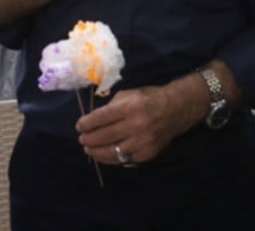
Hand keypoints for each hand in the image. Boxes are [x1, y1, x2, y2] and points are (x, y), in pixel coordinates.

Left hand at [76, 81, 201, 165]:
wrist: (176, 109)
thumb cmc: (148, 99)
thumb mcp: (128, 95)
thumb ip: (111, 107)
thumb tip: (93, 120)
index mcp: (130, 107)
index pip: (101, 118)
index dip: (87, 123)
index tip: (79, 126)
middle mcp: (136, 125)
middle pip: (104, 136)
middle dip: (89, 139)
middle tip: (82, 139)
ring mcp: (143, 141)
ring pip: (113, 152)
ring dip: (97, 152)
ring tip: (89, 149)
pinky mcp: (148, 153)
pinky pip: (125, 159)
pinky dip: (112, 158)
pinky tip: (105, 154)